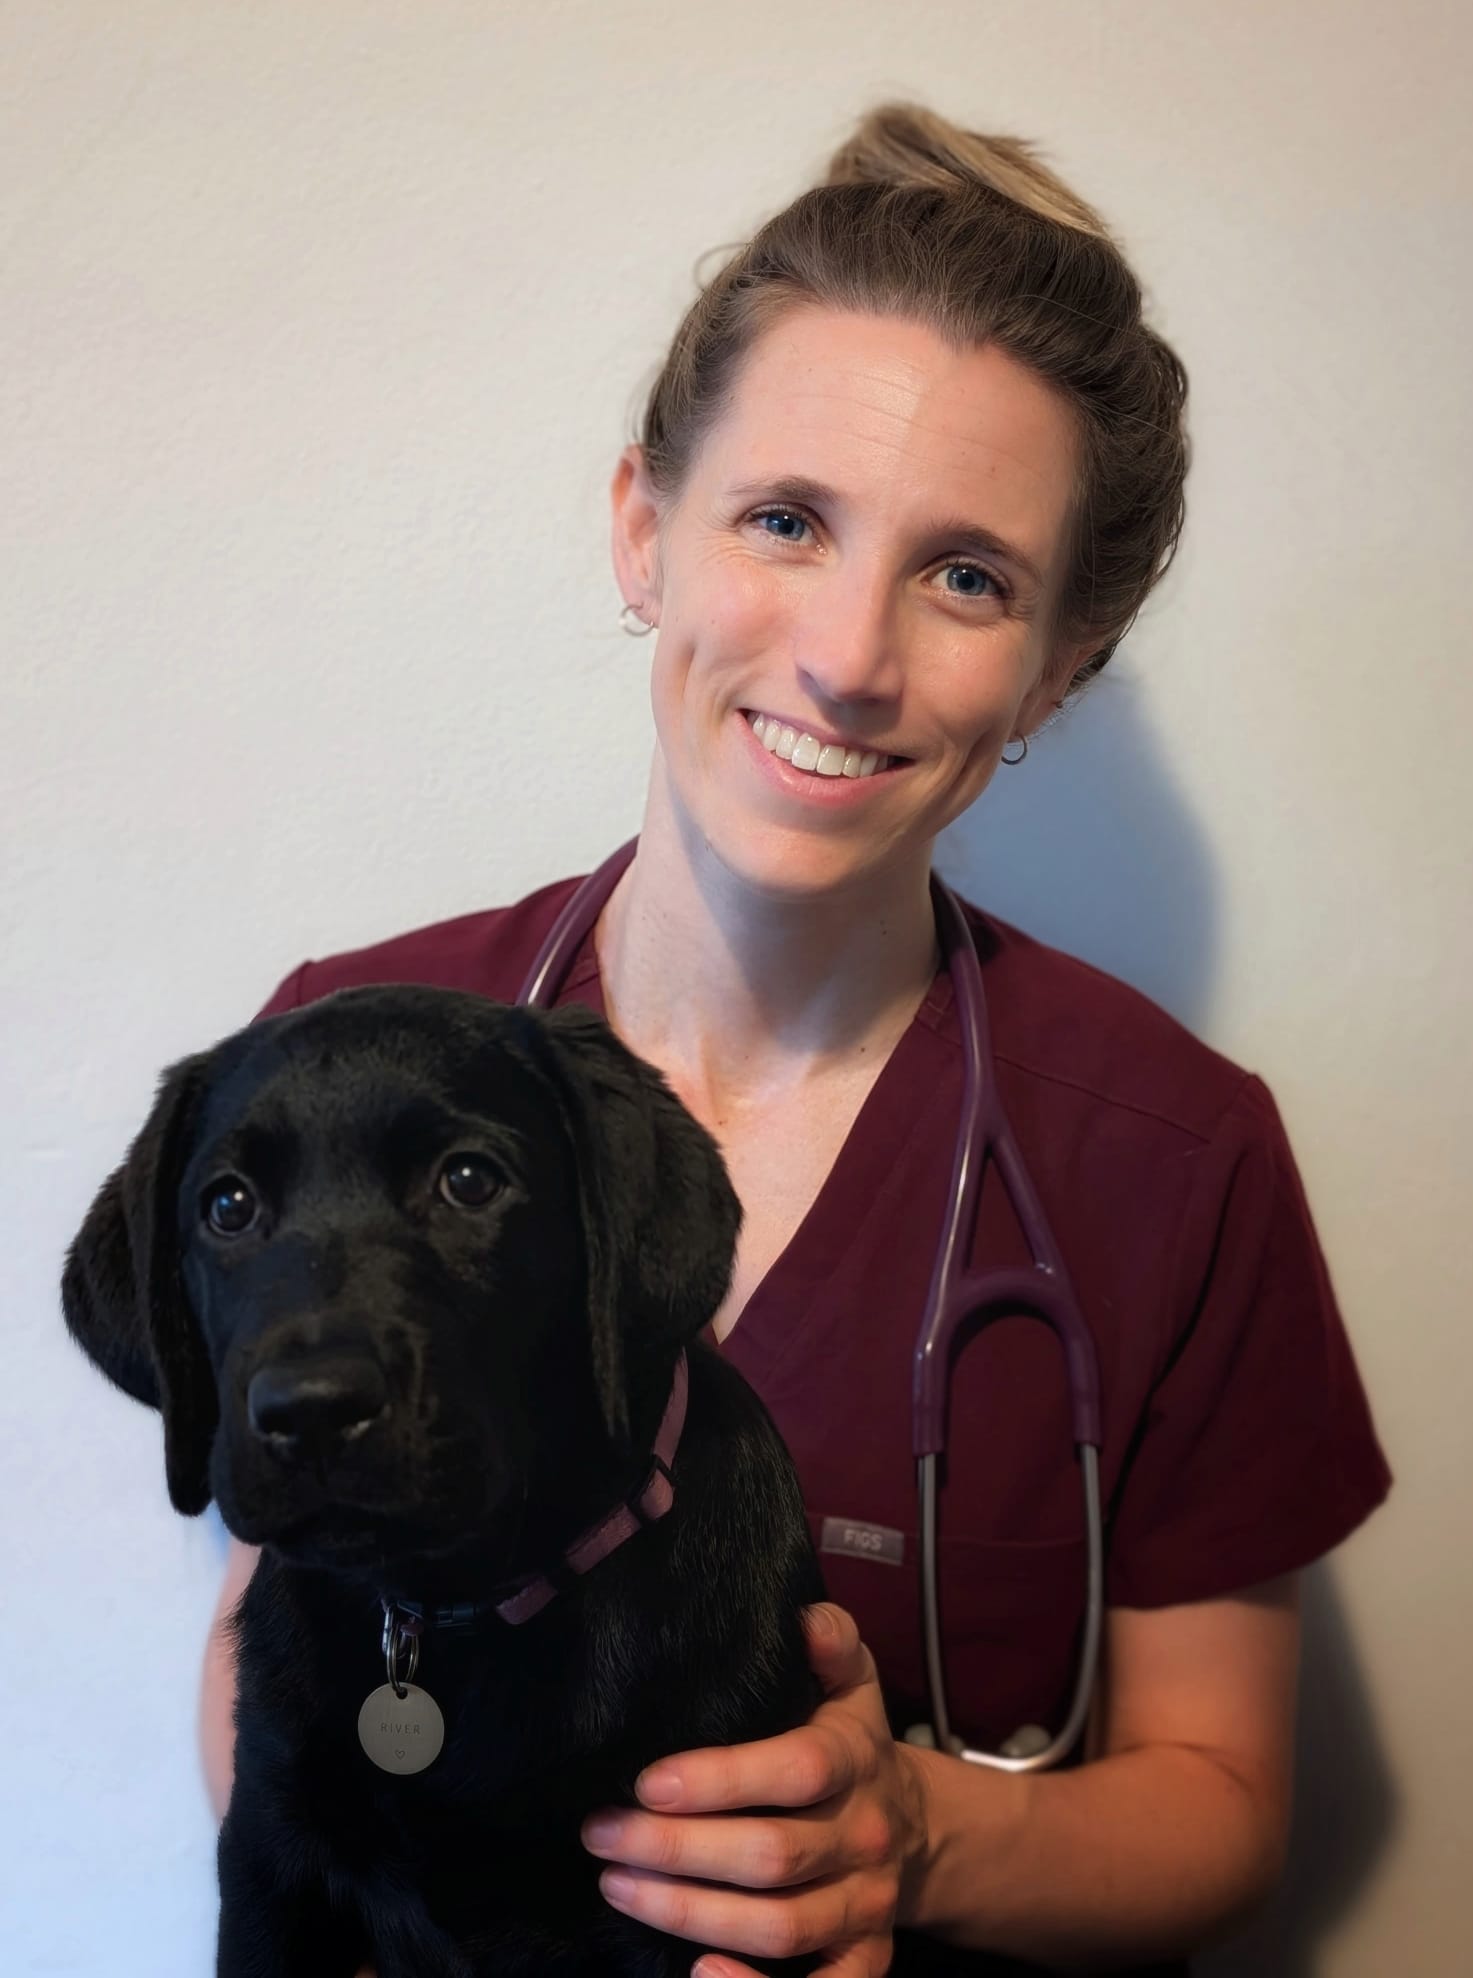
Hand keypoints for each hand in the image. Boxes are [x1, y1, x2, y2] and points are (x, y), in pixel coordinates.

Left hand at [581, 1602, 929, 1975]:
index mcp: (855, 1758)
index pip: (793, 1771)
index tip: (646, 1781)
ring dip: (691, 1914)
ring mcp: (866, 1904)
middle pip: (772, 1856)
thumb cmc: (852, 1741)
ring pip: (780, 1925)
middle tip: (601, 1833)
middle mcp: (862, 1835)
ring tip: (617, 1886)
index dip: (720, 1780)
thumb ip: (830, 1639)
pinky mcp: (866, 1956)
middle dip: (677, 1850)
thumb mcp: (852, 1680)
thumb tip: (801, 1619)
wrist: (919, 1825)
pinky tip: (700, 1974)